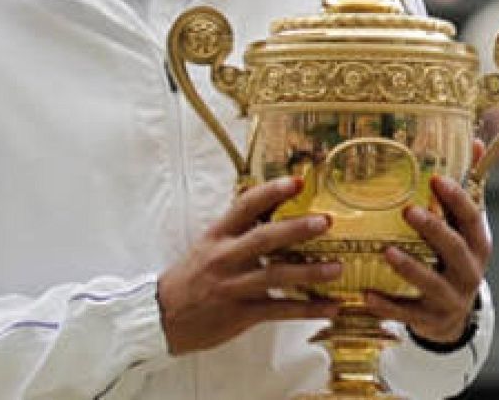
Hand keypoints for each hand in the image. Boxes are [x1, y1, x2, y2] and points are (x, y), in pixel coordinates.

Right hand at [157, 176, 343, 354]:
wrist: (161, 317)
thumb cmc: (190, 277)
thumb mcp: (207, 245)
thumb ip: (237, 228)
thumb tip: (273, 204)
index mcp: (217, 236)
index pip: (245, 206)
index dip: (272, 192)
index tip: (297, 182)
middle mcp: (225, 258)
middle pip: (265, 238)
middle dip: (298, 228)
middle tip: (326, 221)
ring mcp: (233, 287)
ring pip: (277, 275)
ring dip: (311, 272)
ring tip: (338, 267)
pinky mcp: (241, 314)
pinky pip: (280, 309)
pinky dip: (309, 309)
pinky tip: (331, 307)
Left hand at [363, 143, 491, 344]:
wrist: (454, 317)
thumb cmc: (456, 260)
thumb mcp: (467, 228)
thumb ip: (468, 189)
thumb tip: (475, 142)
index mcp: (479, 243)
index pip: (472, 218)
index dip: (456, 199)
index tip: (435, 179)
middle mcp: (469, 271)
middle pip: (455, 249)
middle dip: (433, 230)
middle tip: (408, 210)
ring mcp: (450, 298)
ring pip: (431, 283)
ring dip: (409, 268)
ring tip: (386, 252)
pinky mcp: (429, 319)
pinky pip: (407, 313)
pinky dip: (387, 306)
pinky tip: (366, 295)